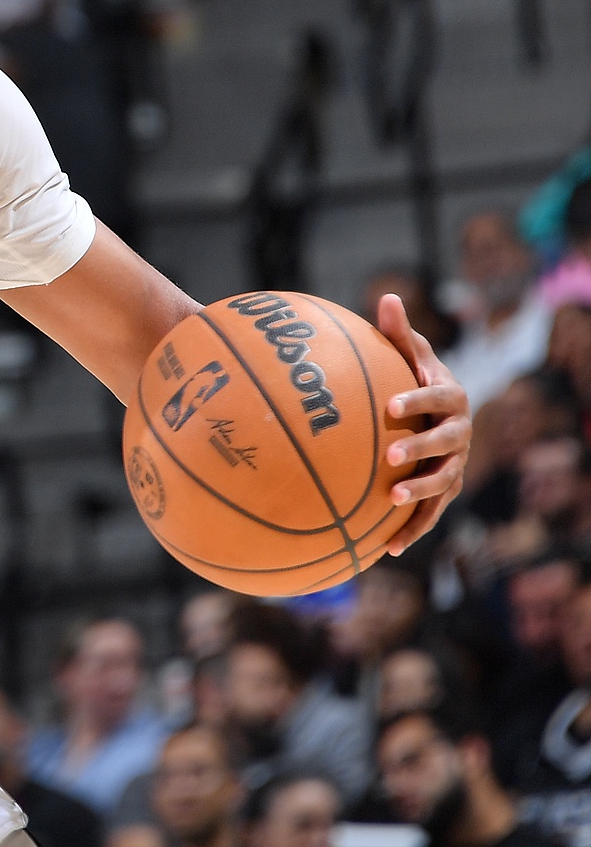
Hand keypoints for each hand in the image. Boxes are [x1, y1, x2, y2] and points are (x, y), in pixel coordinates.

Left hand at [376, 291, 471, 554]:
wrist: (443, 413)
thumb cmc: (417, 377)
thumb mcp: (411, 354)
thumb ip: (398, 333)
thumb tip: (388, 297)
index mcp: (451, 399)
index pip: (436, 398)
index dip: (416, 400)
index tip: (390, 404)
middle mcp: (460, 434)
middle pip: (444, 445)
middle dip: (419, 452)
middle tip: (388, 457)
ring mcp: (456, 465)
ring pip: (442, 483)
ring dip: (419, 494)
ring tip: (392, 501)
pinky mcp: (445, 490)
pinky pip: (431, 514)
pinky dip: (412, 531)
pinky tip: (387, 549)